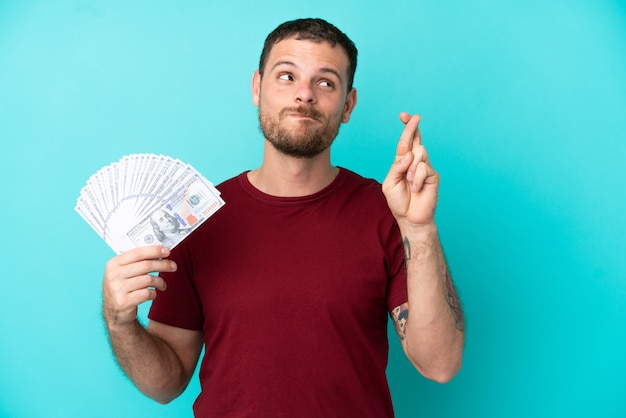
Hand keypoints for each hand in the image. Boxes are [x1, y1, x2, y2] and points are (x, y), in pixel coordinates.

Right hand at [102, 246, 176, 328]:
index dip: (154, 251)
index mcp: (113, 264)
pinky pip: (147, 293)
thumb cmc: (122, 289)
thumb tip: (159, 252)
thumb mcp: (123, 273)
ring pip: (148, 279)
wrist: (114, 314)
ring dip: (160, 282)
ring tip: (162, 285)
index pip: (137, 253)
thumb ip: (136, 262)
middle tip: (173, 266)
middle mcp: (113, 275)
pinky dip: (154, 293)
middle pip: (146, 265)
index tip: (167, 251)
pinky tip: (152, 294)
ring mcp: (117, 289)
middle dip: (163, 264)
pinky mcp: (123, 302)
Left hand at [382, 113, 439, 227]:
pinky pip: (424, 168)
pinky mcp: (433, 176)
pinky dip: (417, 178)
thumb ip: (396, 167)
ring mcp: (425, 168)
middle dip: (411, 129)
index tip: (404, 115)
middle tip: (413, 121)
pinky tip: (417, 188)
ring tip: (410, 182)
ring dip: (411, 168)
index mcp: (403, 161)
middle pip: (415, 140)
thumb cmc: (399, 201)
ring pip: (419, 153)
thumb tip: (408, 155)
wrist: (410, 218)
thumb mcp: (390, 183)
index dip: (407, 127)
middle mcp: (415, 162)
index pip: (406, 141)